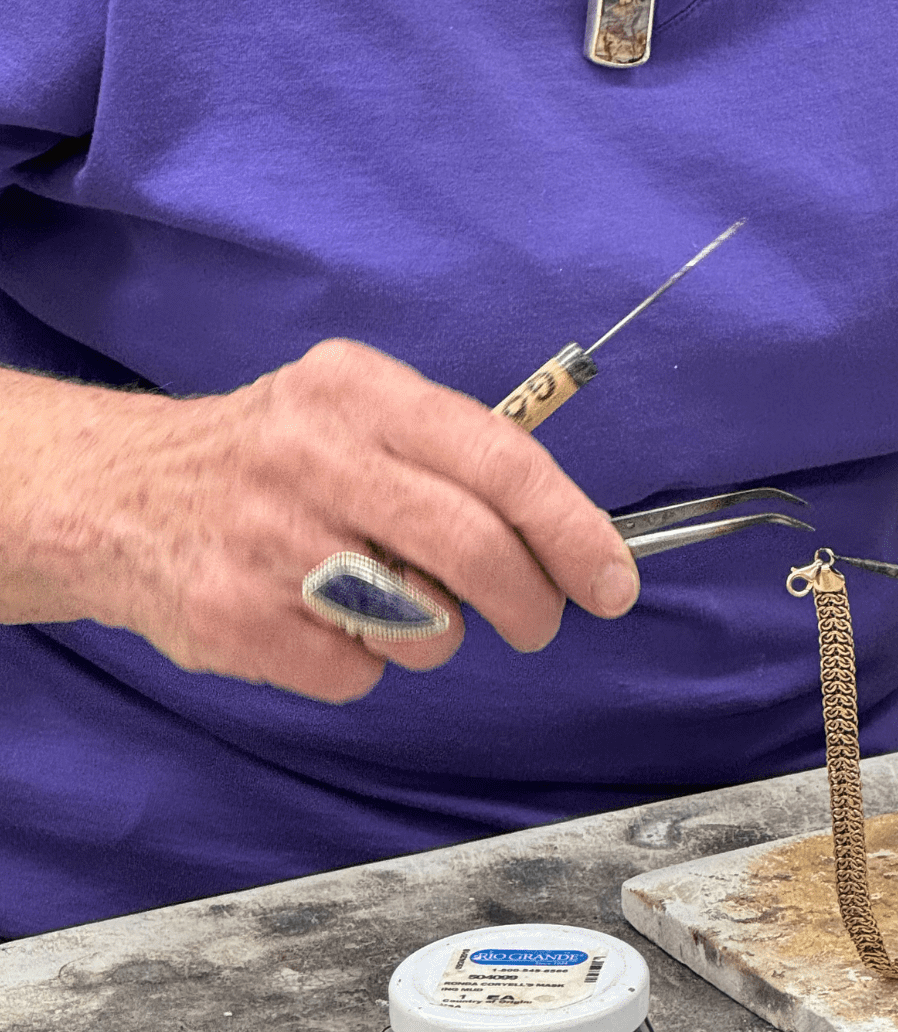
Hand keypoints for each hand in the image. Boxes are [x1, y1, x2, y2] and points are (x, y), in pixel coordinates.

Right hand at [14, 339, 638, 701]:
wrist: (119, 492)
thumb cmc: (274, 452)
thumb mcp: (354, 404)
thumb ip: (450, 450)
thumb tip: (566, 534)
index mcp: (363, 390)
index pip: (500, 460)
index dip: (570, 528)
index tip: (613, 580)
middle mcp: (316, 454)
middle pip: (472, 547)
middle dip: (530, 600)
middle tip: (540, 621)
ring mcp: (270, 539)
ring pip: (422, 622)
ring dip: (434, 630)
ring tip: (389, 597)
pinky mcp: (234, 616)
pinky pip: (355, 672)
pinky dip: (362, 662)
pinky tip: (322, 619)